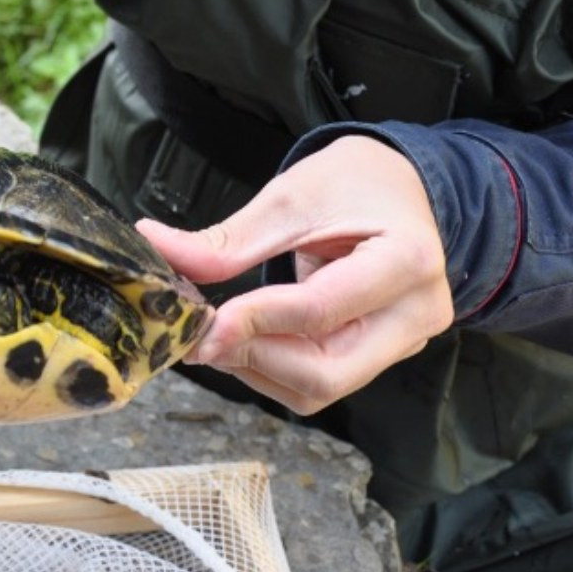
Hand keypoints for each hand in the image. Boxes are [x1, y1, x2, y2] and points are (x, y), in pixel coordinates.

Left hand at [136, 135, 454, 414]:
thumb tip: (156, 248)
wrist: (401, 189)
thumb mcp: (291, 197)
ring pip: (319, 388)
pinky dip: (271, 369)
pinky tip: (247, 338)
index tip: (201, 325)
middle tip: (199, 337)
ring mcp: (403, 342)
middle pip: (326, 371)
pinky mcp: (380, 356)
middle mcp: (416, 314)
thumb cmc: (354, 183)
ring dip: (256, 368)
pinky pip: (320, 383)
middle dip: (253, 358)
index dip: (253, 322)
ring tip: (220, 331)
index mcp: (406, 261)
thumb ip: (229, 240)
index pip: (319, 311)